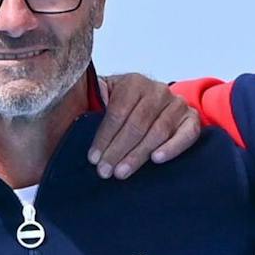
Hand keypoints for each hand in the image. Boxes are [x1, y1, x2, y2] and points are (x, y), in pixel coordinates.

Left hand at [80, 72, 204, 179]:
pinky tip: (157, 159)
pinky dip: (173, 147)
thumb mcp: (105, 100)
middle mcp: (157, 89)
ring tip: (122, 172)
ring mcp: (176, 103)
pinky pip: (187, 133)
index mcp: (132, 82)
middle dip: (118, 150)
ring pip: (158, 131)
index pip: (117, 112)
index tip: (93, 159)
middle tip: (105, 171)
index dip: (104, 137)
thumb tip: (64, 116)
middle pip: (136, 124)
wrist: (153, 106)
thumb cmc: (121, 109)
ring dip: (139, 154)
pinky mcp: (191, 117)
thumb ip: (92, 105)